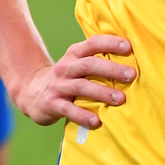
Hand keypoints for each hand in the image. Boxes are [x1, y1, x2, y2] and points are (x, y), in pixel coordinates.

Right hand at [14, 35, 135, 128]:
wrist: (31, 91)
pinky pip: (68, 109)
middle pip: (89, 64)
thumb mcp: (78, 64)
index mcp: (74, 54)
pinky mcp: (52, 104)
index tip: (129, 46)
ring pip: (81, 86)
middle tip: (132, 75)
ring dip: (101, 92)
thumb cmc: (66, 78)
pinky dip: (82, 115)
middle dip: (111, 68)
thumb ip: (98, 60)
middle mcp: (66, 67)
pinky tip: (96, 121)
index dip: (109, 43)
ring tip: (120, 99)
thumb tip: (133, 59)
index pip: (92, 44)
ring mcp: (58, 86)